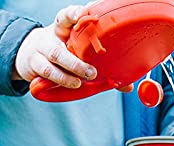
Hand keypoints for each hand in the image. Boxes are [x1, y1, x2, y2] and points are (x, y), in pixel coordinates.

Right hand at [12, 4, 133, 91]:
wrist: (31, 56)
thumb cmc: (63, 53)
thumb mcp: (79, 54)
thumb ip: (102, 67)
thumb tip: (126, 86)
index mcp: (63, 30)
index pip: (66, 17)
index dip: (74, 14)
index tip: (85, 14)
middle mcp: (51, 38)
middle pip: (61, 46)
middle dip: (76, 61)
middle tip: (92, 72)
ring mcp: (41, 51)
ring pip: (53, 59)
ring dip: (68, 73)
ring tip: (80, 82)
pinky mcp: (34, 64)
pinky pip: (46, 71)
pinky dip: (59, 80)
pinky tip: (71, 84)